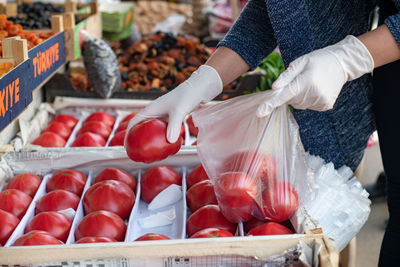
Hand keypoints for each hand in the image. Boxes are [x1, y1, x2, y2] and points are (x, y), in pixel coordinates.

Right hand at [125, 65, 222, 142]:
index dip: (128, 134)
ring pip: (152, 129)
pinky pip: (162, 129)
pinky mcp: (171, 117)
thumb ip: (174, 126)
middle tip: (137, 152)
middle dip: (137, 139)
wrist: (198, 89)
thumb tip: (170, 141)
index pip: (133, 122)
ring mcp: (163, 115)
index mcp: (151, 109)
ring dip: (149, 139)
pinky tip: (167, 145)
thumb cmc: (187, 96)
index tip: (127, 145)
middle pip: (141, 127)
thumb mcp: (179, 111)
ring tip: (150, 151)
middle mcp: (155, 112)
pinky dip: (161, 137)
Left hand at [257, 35, 373, 116]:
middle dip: (290, 93)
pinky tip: (316, 89)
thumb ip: (286, 76)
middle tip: (301, 80)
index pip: (285, 95)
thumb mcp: (300, 62)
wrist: (342, 63)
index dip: (271, 104)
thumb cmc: (318, 60)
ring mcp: (321, 101)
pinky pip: (308, 106)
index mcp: (307, 80)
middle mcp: (314, 93)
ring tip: (310, 83)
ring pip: (299, 105)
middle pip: (291, 101)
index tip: (259, 113)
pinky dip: (308, 99)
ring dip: (299, 96)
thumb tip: (274, 88)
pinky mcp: (326, 105)